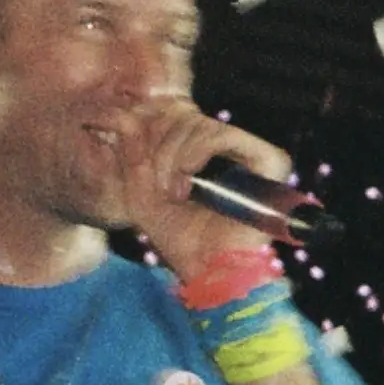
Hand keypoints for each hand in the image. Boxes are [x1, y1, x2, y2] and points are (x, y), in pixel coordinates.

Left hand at [111, 104, 292, 284]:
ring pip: (198, 124)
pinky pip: (222, 135)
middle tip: (160, 188)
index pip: (171, 111)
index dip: (144, 124)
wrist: (211, 273)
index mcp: (201, 149)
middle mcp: (228, 146)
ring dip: (173, 158)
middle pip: (182, 115)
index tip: (129, 150)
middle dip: (159, 150)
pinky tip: (186, 177)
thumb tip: (114, 115)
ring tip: (174, 192)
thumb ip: (131, 154)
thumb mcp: (141, 192)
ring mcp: (250, 151)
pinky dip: (197, 151)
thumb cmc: (181, 240)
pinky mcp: (269, 160)